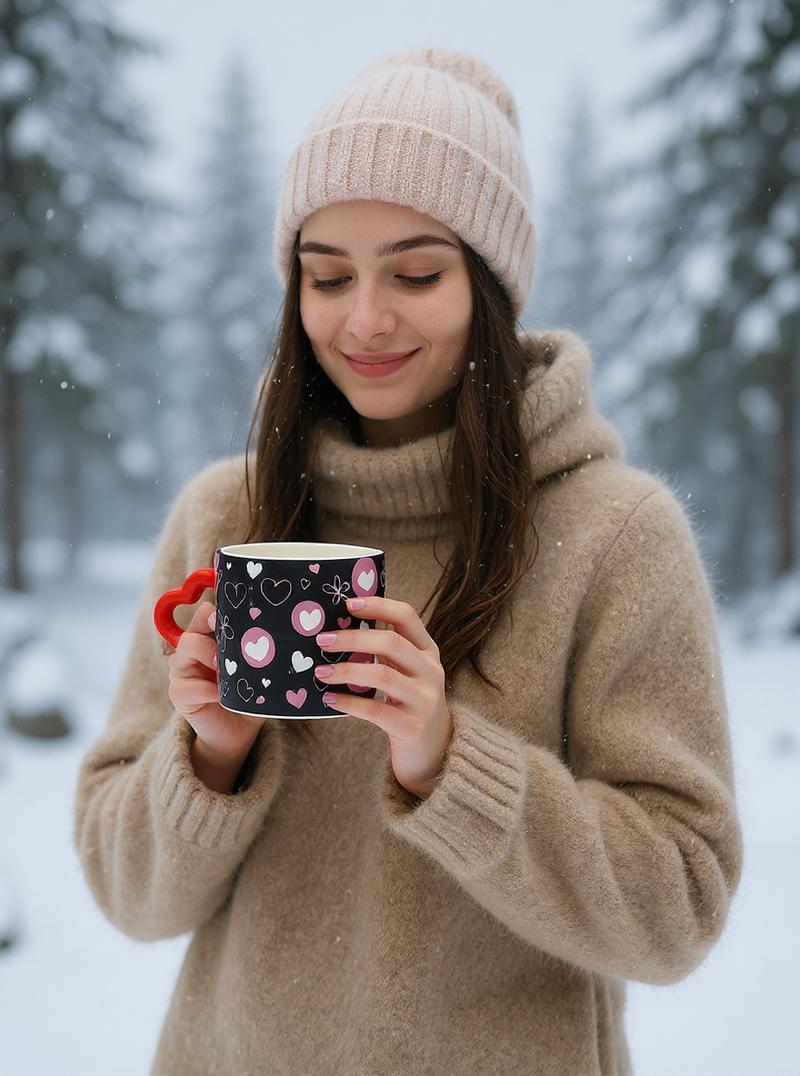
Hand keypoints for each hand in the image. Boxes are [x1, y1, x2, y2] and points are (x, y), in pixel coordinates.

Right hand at [167, 602, 263, 792]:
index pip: (205, 613)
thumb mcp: (257, 670)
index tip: (239, 619)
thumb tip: (281, 634)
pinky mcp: (178, 694)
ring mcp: (181, 671)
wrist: (240, 731)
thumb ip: (260, 652)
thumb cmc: (249, 695)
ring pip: (185, 647)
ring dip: (209, 655)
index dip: (218, 613)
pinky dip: (209, 691)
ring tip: (227, 671)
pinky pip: (186, 686)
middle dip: (216, 633)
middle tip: (236, 647)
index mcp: (209, 638)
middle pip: (194, 626)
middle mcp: (192, 651)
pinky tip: (224, 698)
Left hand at [314, 597, 451, 798]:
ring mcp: (424, 701)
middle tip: (322, 640)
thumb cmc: (411, 702)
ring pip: (382, 675)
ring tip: (320, 671)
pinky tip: (329, 698)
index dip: (378, 605)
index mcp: (428, 651)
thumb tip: (342, 625)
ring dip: (345, 670)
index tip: (348, 604)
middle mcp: (431, 672)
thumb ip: (388, 650)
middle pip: (392, 642)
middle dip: (353, 638)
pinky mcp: (412, 728)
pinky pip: (374, 710)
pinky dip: (348, 702)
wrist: (434, 751)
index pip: (407, 616)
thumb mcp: (409, 671)